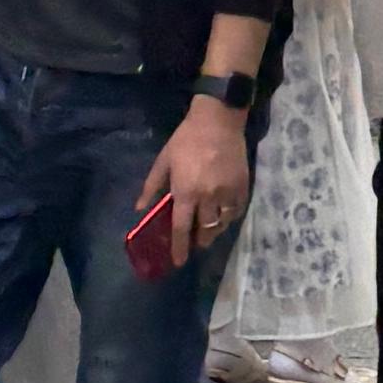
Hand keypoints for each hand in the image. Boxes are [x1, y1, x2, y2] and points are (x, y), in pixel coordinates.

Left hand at [135, 97, 250, 278]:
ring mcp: (227, 193)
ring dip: (215, 230)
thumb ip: (152, 187)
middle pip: (205, 231)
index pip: (182, 229)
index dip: (180, 248)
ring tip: (209, 230)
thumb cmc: (186, 140)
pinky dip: (229, 217)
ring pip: (223, 224)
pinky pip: (236, 210)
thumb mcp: (164, 161)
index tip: (179, 262)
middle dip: (199, 241)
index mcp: (186, 193)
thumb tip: (140, 209)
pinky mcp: (242, 186)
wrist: (218, 120)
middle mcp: (208, 198)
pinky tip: (224, 215)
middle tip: (195, 242)